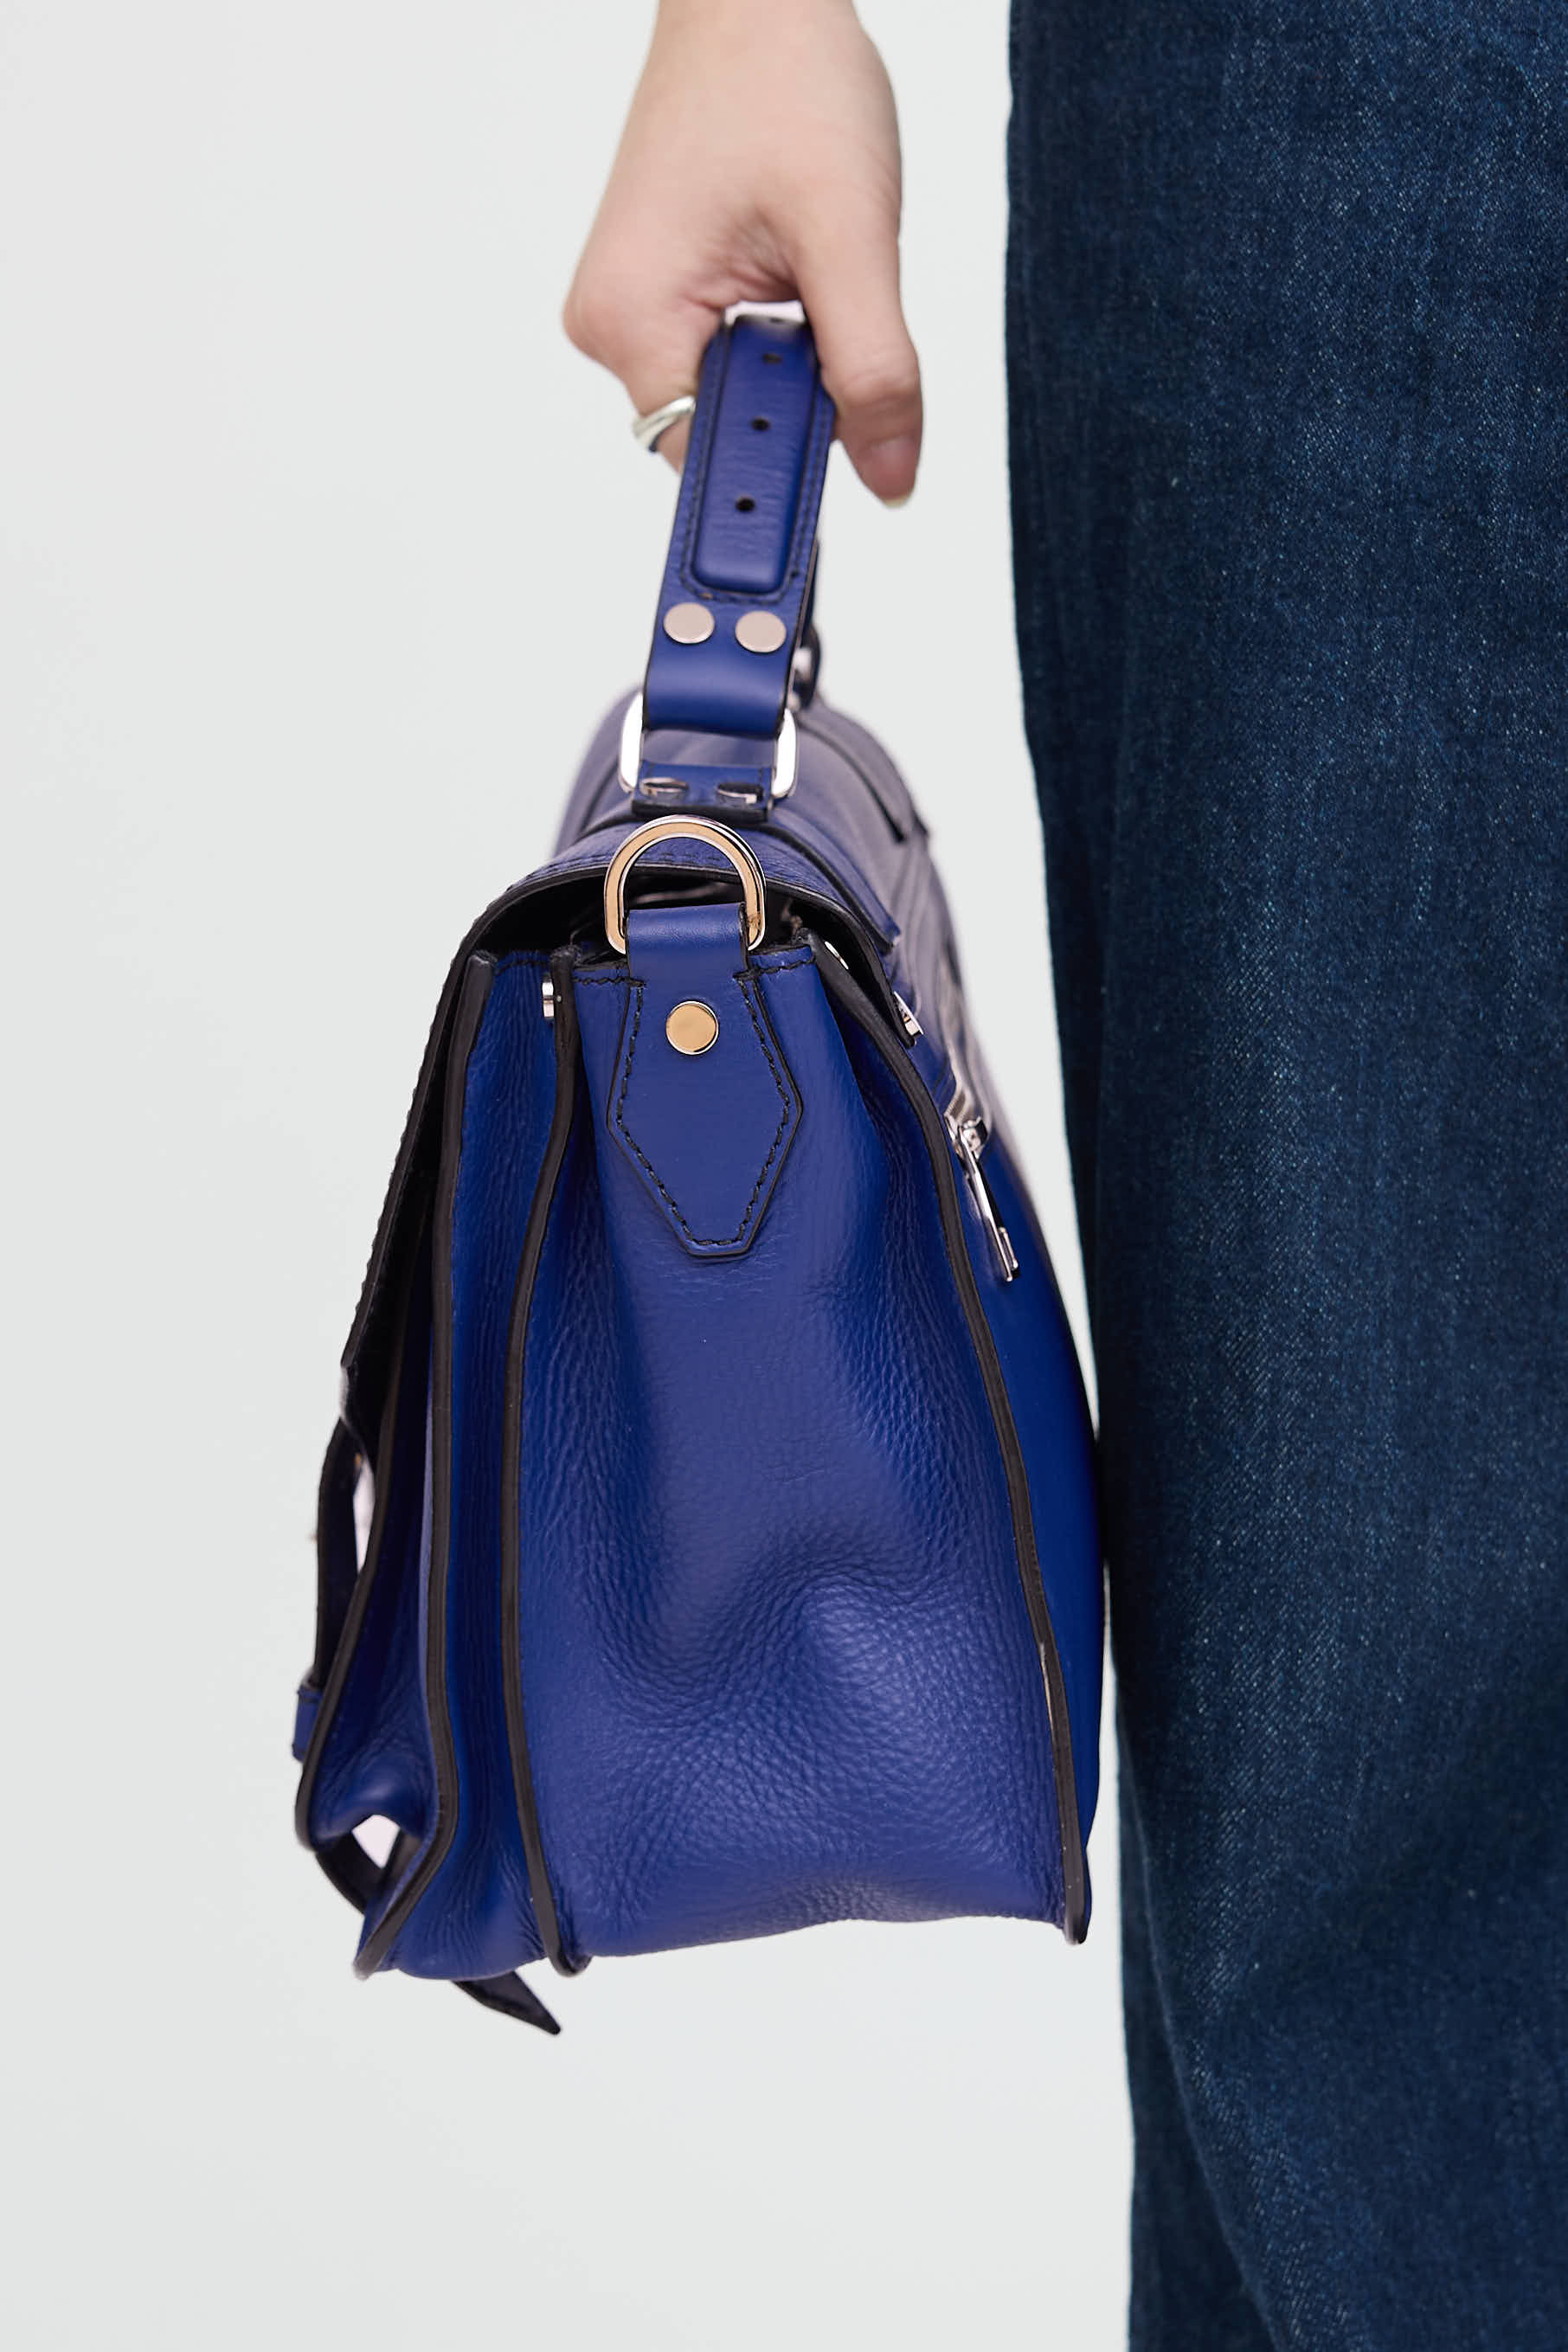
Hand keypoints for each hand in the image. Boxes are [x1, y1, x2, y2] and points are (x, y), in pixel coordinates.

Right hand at [564, 0, 921, 502]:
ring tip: (811, 268)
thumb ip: (873, 371)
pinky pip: (729, 359)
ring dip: (794, 364)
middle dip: (798, 400)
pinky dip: (780, 340)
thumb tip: (891, 477)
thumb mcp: (852, 238)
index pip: (710, 466)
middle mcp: (612, 326)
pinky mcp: (659, 293)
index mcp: (632, 320)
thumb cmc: (785, 80)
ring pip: (735, 401)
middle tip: (835, 313)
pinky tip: (794, 270)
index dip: (783, 479)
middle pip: (724, 439)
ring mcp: (631, 310)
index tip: (842, 469)